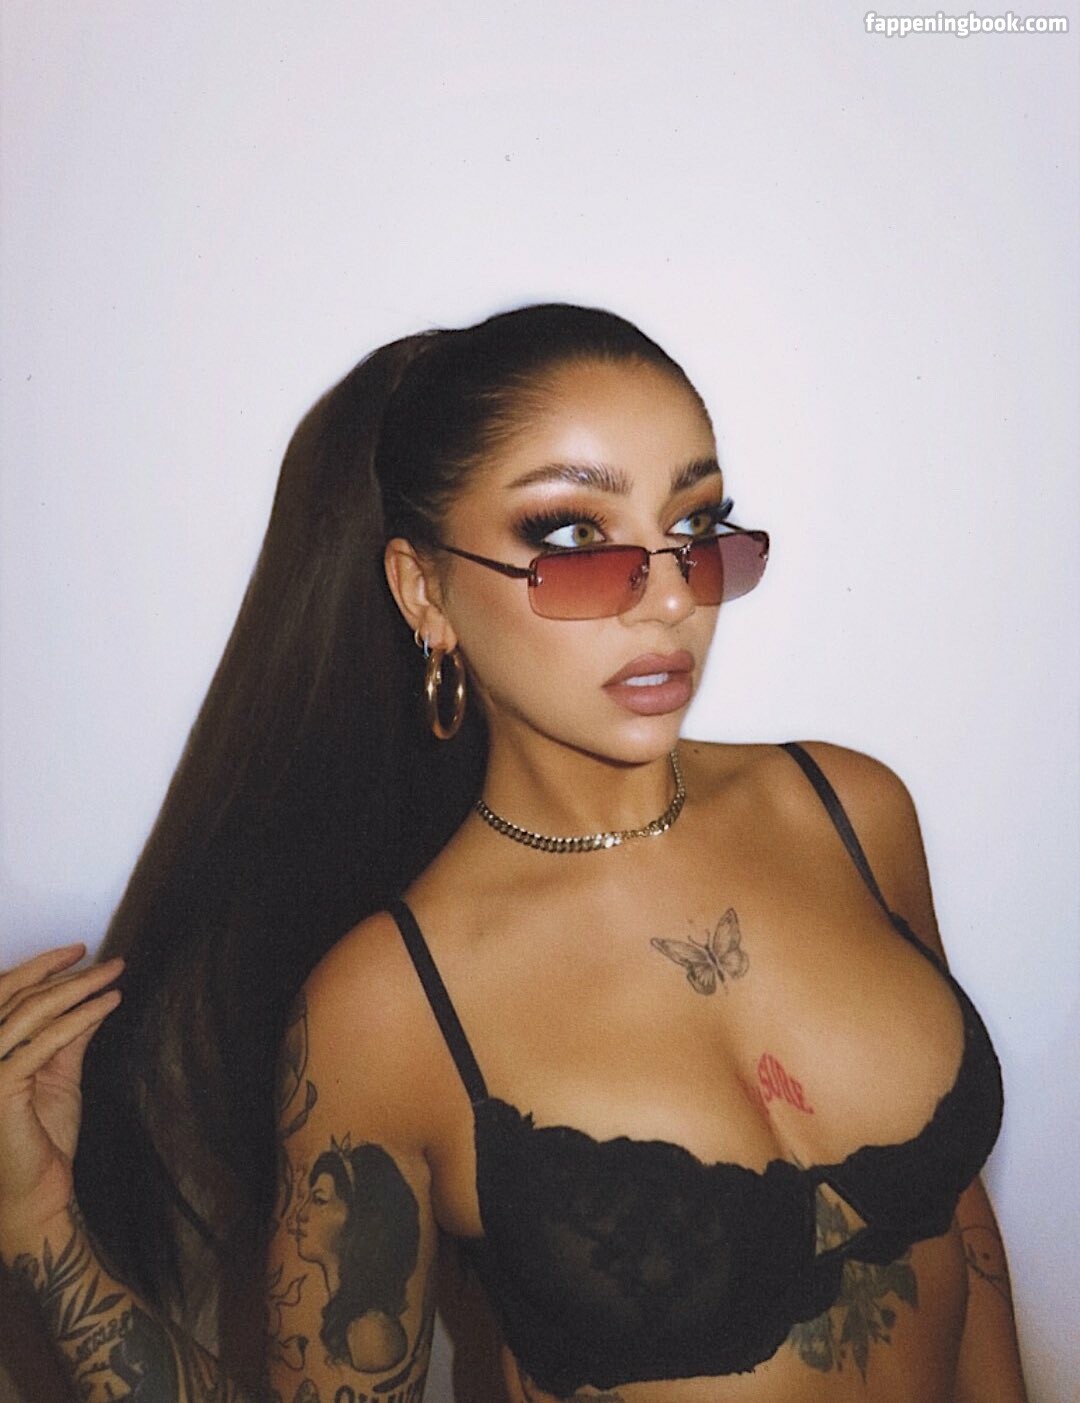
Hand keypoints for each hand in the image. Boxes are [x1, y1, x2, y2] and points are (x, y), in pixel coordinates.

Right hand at [0, 945, 122, 1249]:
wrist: (39, 1193)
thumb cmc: (42, 1137)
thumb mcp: (58, 1073)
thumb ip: (69, 1035)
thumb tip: (92, 996)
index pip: (3, 995)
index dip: (38, 968)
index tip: (79, 951)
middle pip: (17, 998)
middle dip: (64, 972)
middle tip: (107, 959)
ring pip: (32, 1013)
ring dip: (79, 988)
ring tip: (114, 974)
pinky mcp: (1, 1088)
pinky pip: (47, 1042)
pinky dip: (81, 1017)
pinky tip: (109, 1004)